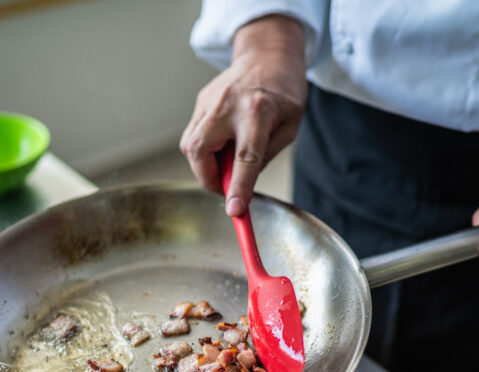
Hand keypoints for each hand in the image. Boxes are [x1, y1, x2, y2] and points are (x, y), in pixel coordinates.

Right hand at [180, 16, 306, 215]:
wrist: (267, 54)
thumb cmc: (283, 91)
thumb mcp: (289, 127)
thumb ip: (265, 156)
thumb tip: (243, 185)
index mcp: (257, 111)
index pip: (245, 158)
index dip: (238, 188)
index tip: (234, 210)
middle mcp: (227, 105)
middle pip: (201, 151)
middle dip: (209, 178)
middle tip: (227, 185)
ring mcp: (208, 102)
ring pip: (190, 146)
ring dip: (205, 164)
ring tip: (227, 160)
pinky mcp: (199, 102)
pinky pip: (193, 135)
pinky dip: (204, 149)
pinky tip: (223, 143)